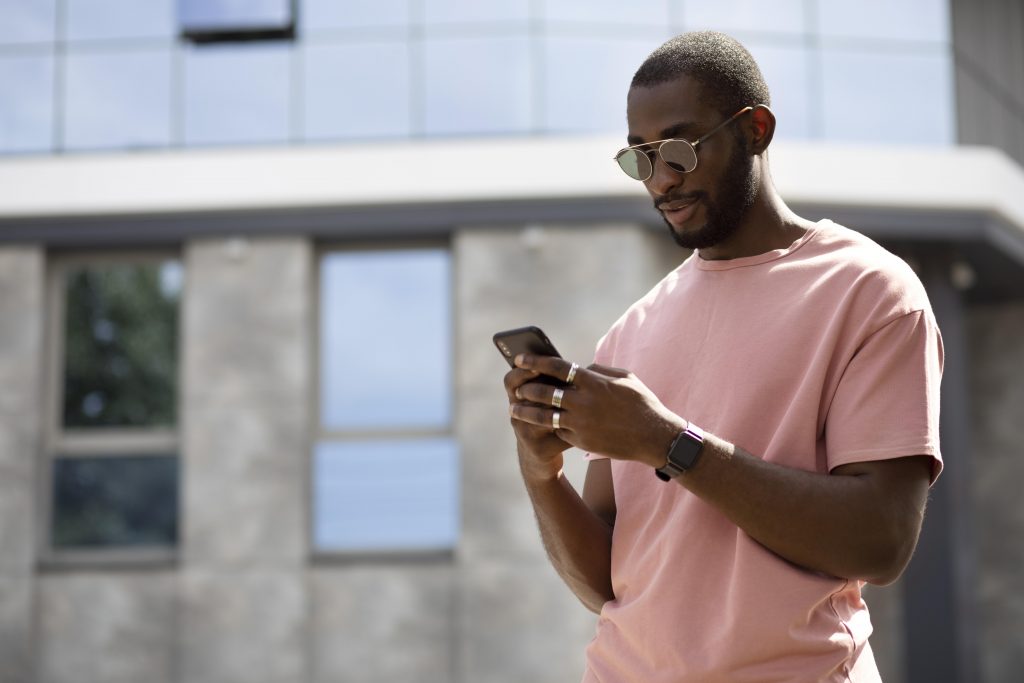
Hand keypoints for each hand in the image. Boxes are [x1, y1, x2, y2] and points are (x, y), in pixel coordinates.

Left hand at [510, 354, 685, 468]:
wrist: (654, 436)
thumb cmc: (642, 403)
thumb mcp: (624, 378)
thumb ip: (598, 370)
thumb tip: (580, 367)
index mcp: (593, 381)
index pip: (556, 367)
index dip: (535, 361)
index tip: (520, 358)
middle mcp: (584, 401)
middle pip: (544, 391)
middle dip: (526, 387)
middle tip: (516, 386)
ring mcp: (581, 423)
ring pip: (544, 416)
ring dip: (526, 411)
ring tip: (515, 409)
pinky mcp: (581, 440)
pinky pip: (558, 431)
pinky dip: (549, 426)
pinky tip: (540, 423)